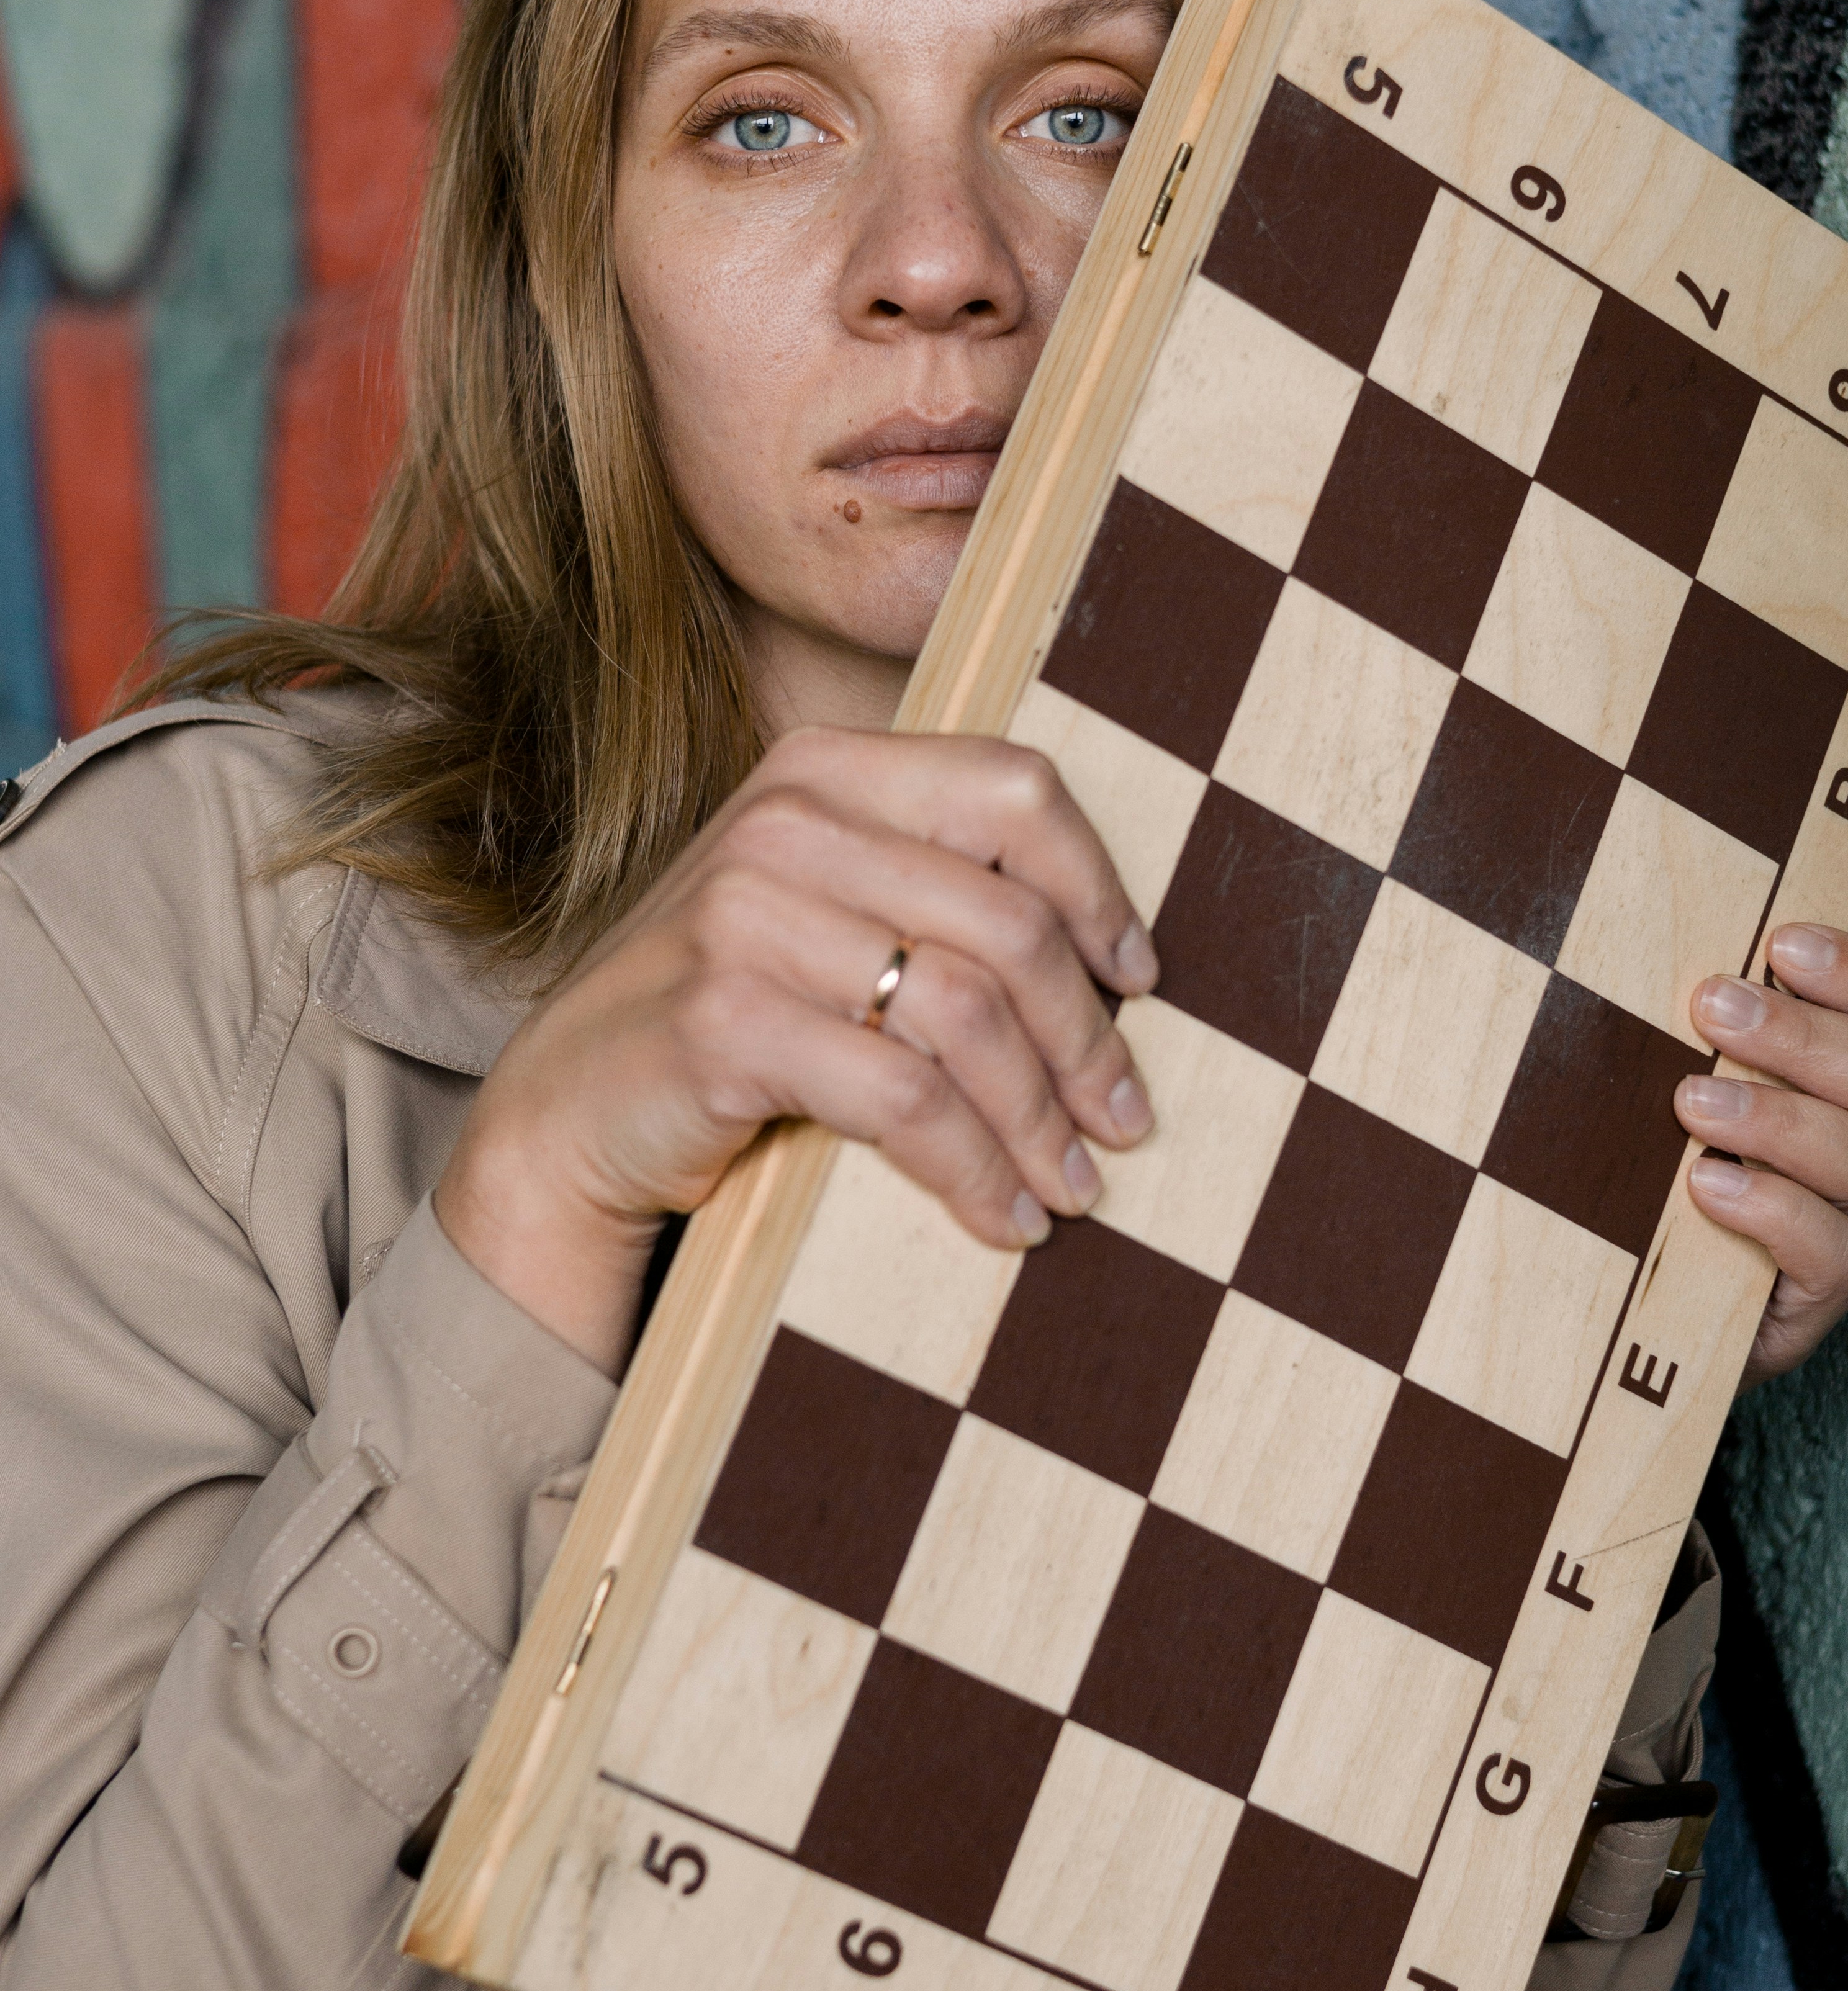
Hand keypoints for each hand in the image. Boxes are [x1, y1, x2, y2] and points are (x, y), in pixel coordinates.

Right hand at [436, 731, 1157, 1375]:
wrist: (564, 1117)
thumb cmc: (726, 1016)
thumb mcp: (824, 915)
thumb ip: (928, 892)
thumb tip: (1112, 957)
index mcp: (823, 770)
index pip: (1014, 791)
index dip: (1099, 888)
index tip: (1140, 978)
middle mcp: (786, 823)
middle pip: (1009, 920)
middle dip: (1087, 1037)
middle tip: (1125, 1119)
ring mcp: (746, 917)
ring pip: (968, 1013)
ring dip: (1040, 1119)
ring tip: (1075, 1187)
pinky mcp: (726, 1022)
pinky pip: (904, 1098)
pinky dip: (973, 1169)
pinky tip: (1003, 1219)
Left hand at [1675, 925, 1847, 1386]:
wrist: (1630, 1300)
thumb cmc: (1649, 1160)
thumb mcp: (1667, 1074)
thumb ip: (1691, 1012)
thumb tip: (1636, 910)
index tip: (1781, 944)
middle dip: (1811, 1035)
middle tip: (1714, 1007)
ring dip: (1782, 1118)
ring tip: (1691, 1102)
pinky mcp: (1818, 1294)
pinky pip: (1839, 1252)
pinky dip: (1774, 1208)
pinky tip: (1704, 1184)